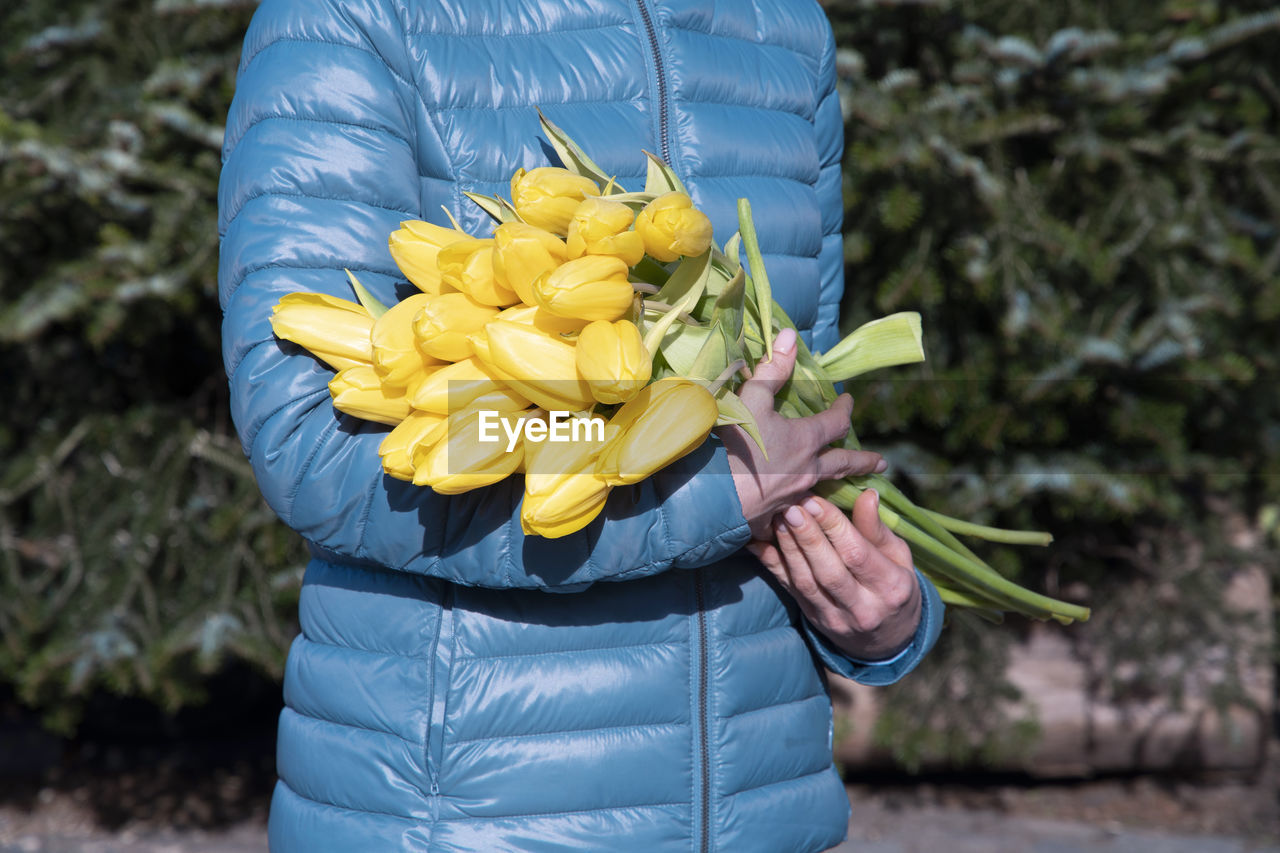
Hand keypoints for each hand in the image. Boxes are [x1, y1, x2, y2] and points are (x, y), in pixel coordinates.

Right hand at [718, 327, 885, 538]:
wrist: (711, 495)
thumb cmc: (734, 443)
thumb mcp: (751, 399)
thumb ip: (772, 370)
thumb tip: (790, 336)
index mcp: (806, 440)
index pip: (836, 422)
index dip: (845, 408)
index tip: (848, 400)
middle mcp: (807, 471)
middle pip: (844, 464)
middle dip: (864, 461)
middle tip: (882, 464)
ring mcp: (793, 497)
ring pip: (822, 489)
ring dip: (834, 484)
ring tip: (841, 484)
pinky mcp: (774, 516)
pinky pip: (795, 511)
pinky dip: (801, 506)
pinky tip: (799, 508)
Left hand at [746, 490, 920, 660]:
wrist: (887, 640)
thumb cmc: (895, 586)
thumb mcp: (899, 558)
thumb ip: (878, 529)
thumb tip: (867, 495)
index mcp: (891, 588)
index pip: (857, 554)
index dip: (834, 526)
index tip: (816, 500)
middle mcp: (863, 608)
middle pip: (829, 571)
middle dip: (807, 537)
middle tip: (792, 508)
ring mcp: (836, 618)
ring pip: (806, 583)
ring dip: (788, 549)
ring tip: (778, 520)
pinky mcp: (814, 619)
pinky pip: (790, 590)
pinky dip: (773, 566)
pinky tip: (759, 544)